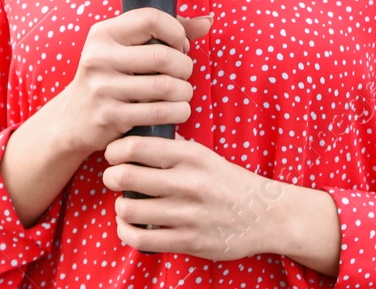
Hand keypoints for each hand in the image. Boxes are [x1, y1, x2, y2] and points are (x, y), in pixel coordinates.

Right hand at [51, 8, 212, 155]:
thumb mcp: (126, 48)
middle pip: (164, 55)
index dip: (176, 32)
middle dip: (185, 66)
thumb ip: (166, 32)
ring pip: (166, 86)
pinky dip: (178, 111)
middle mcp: (99, 57)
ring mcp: (103, 87)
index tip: (179, 46)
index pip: (151, 18)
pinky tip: (176, 109)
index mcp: (103, 33)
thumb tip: (207, 21)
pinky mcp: (111, 116)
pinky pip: (160, 112)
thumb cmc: (110, 77)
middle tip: (182, 73)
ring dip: (185, 91)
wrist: (74, 117)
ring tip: (181, 93)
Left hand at [102, 135, 286, 260]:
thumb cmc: (228, 182)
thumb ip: (172, 146)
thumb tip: (137, 134)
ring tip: (125, 204)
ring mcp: (188, 214)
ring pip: (130, 208)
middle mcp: (188, 183)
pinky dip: (126, 231)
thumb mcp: (204, 155)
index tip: (112, 155)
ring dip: (120, 206)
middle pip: (125, 176)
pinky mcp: (189, 241)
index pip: (135, 146)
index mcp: (190, 156)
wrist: (266, 216)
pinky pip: (141, 238)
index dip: (114, 150)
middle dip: (110, 177)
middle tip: (113, 179)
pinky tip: (128, 225)